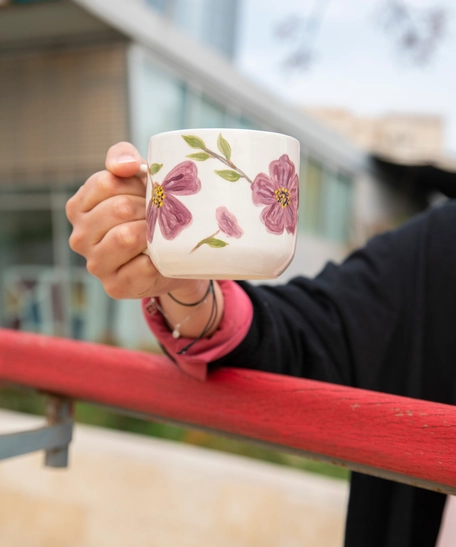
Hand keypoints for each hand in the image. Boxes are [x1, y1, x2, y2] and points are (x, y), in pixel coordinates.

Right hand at [66, 142, 207, 300]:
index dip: (136, 184)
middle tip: (161, 214)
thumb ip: (122, 157)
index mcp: (78, 207)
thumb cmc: (148, 212)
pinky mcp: (115, 287)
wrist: (172, 254)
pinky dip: (158, 258)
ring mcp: (95, 264)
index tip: (149, 192)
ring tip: (160, 232)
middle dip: (147, 208)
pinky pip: (142, 266)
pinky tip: (160, 256)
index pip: (107, 183)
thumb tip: (123, 166)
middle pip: (118, 209)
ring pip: (126, 237)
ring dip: (152, 232)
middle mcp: (80, 237)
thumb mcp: (136, 177)